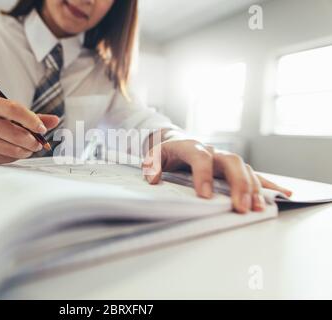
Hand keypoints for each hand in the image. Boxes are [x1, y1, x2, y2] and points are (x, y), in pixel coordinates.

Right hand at [0, 97, 58, 163]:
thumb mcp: (14, 117)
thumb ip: (35, 118)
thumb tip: (55, 120)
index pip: (14, 109)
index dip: (31, 120)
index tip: (42, 130)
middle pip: (13, 132)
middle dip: (31, 141)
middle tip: (38, 145)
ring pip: (9, 148)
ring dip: (25, 151)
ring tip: (28, 149)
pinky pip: (2, 158)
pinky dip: (12, 157)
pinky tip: (12, 152)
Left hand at [142, 137, 291, 213]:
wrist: (177, 142)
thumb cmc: (167, 151)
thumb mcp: (154, 155)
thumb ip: (152, 165)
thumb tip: (153, 179)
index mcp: (192, 147)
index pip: (201, 158)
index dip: (203, 175)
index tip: (205, 196)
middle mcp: (213, 151)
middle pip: (232, 162)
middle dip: (238, 184)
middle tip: (240, 207)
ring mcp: (225, 160)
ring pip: (245, 169)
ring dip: (253, 188)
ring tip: (257, 208)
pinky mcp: (232, 169)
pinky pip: (254, 175)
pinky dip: (268, 185)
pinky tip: (283, 195)